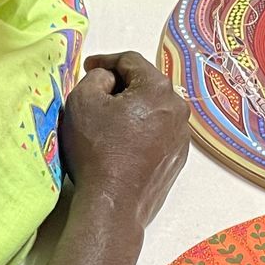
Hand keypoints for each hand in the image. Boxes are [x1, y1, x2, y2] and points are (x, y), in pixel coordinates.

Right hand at [59, 52, 189, 229]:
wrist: (113, 204)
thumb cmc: (96, 150)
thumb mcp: (82, 101)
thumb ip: (96, 77)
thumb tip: (109, 80)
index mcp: (158, 89)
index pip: (130, 61)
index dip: (105, 60)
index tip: (88, 67)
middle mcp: (178, 108)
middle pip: (146, 84)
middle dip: (121, 85)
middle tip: (97, 95)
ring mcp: (181, 135)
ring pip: (153, 109)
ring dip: (132, 109)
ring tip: (109, 122)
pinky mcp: (178, 158)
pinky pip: (158, 132)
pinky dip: (142, 130)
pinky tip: (123, 143)